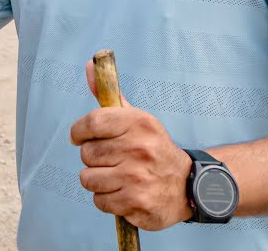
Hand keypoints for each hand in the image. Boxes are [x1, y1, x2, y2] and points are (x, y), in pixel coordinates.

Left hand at [69, 59, 193, 230]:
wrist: (188, 186)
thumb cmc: (153, 148)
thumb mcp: (137, 119)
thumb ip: (109, 96)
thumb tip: (89, 65)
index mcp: (139, 123)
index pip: (91, 123)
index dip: (79, 132)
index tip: (79, 138)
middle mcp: (139, 148)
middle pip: (87, 154)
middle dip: (94, 159)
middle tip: (113, 160)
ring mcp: (138, 177)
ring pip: (88, 179)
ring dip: (99, 181)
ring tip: (119, 177)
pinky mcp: (136, 202)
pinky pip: (100, 201)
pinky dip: (108, 200)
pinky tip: (125, 193)